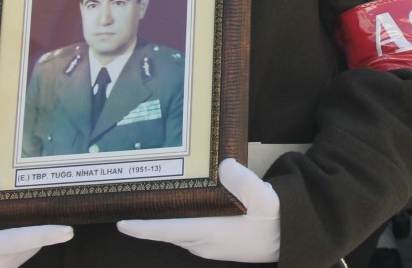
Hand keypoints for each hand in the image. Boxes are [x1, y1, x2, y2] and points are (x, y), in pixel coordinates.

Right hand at [0, 183, 71, 267]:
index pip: (19, 241)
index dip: (45, 235)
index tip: (67, 231)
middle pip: (29, 244)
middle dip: (41, 227)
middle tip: (50, 205)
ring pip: (27, 250)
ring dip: (32, 235)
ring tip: (33, 212)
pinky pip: (20, 256)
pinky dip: (25, 243)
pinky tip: (19, 227)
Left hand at [118, 158, 279, 261]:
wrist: (290, 239)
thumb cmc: (275, 221)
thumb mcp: (266, 199)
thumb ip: (245, 183)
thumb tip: (224, 165)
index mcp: (210, 232)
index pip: (167, 230)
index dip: (143, 227)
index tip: (121, 223)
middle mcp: (204, 243)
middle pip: (168, 231)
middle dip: (148, 220)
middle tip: (132, 201)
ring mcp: (209, 246)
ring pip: (178, 233)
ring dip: (163, 220)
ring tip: (151, 202)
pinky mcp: (216, 244)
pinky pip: (188, 233)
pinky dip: (178, 221)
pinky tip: (182, 207)